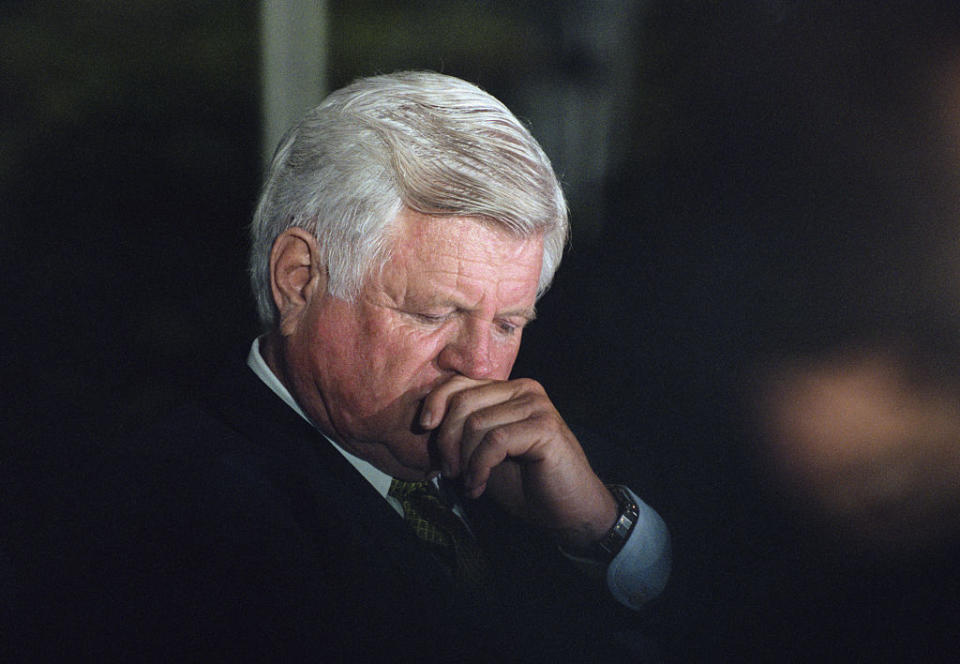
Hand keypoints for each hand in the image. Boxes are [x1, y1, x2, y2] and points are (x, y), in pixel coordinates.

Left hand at [420, 375, 617, 549]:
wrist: (566, 510)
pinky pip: (495, 441)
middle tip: (450, 472)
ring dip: (464, 460)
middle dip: (448, 440)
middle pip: (464, 402)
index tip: (424, 429)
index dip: (435, 402)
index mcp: (508, 390)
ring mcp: (537, 405)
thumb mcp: (482, 452)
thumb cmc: (524, 482)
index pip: (460, 382)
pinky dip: (479, 467)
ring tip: (470, 482)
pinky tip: (478, 486)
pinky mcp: (545, 426)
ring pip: (477, 423)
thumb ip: (462, 431)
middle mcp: (524, 389)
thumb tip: (425, 421)